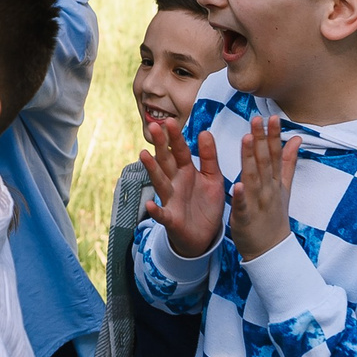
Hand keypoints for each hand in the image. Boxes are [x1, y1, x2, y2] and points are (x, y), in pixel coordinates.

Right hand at [140, 116, 227, 259]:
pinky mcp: (171, 219)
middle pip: (166, 161)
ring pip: (160, 182)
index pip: (180, 151)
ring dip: (152, 169)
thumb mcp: (212, 177)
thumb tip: (205, 131)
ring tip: (144, 154)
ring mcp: (171, 200)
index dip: (175, 137)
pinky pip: (162, 214)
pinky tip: (150, 205)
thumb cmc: (205, 204)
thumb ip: (209, 157)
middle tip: (153, 126)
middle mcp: (175, 182)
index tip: (169, 121)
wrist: (204, 236)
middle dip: (161, 145)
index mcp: (186, 171)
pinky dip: (156, 211)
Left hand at [228, 114, 302, 259]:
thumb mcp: (284, 187)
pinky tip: (237, 184)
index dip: (273, 136)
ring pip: (253, 178)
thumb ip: (288, 162)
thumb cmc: (274, 216)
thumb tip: (296, 138)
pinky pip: (242, 205)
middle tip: (257, 119)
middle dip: (261, 140)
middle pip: (265, 162)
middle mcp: (268, 189)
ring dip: (251, 159)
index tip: (272, 117)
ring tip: (247, 139)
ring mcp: (258, 203)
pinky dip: (240, 196)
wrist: (271, 249)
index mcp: (275, 181)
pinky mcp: (245, 217)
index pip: (275, 154)